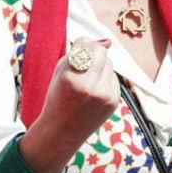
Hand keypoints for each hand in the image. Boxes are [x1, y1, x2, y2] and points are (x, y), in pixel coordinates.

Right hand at [20, 39, 119, 172]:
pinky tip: (93, 92)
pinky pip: (114, 78)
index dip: (82, 44)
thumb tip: (108, 41)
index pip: (87, 45)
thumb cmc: (57, 98)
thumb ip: (80, 53)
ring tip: (86, 83)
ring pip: (110, 64)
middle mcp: (90, 87)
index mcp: (71, 78)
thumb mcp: (59, 72)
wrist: (62, 132)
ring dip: (99, 67)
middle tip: (82, 64)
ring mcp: (104, 95)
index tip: (77, 49)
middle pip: (101, 52)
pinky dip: (105, 80)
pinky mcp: (114, 101)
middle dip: (93, 53)